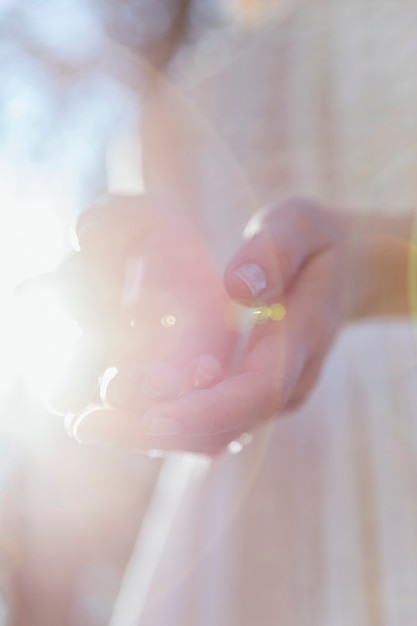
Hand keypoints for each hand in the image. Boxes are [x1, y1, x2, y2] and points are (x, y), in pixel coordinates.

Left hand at [73, 198, 348, 454]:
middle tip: (87, 423)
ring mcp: (266, 395)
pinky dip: (161, 423)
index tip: (149, 413)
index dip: (204, 410)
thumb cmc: (317, 244)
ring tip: (88, 421)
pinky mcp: (247, 394)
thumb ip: (277, 250)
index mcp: (301, 343)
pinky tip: (117, 412)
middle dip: (156, 433)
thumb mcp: (305, 225)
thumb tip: (238, 288)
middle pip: (222, 428)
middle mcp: (286, 383)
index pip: (255, 393)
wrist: (342, 274)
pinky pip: (206, 423)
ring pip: (210, 435)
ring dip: (150, 435)